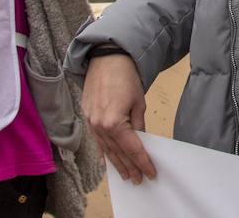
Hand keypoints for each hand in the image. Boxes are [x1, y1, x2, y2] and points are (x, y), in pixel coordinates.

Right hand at [82, 52, 157, 183]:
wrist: (106, 59)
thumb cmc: (126, 77)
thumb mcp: (139, 103)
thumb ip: (139, 126)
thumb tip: (141, 142)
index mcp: (114, 123)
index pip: (132, 149)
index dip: (142, 162)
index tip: (151, 173)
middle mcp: (100, 127)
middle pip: (117, 153)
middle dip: (130, 167)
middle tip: (139, 180)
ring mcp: (91, 123)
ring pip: (106, 150)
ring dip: (116, 164)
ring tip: (126, 175)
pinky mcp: (88, 118)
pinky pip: (97, 141)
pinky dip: (104, 152)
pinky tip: (109, 162)